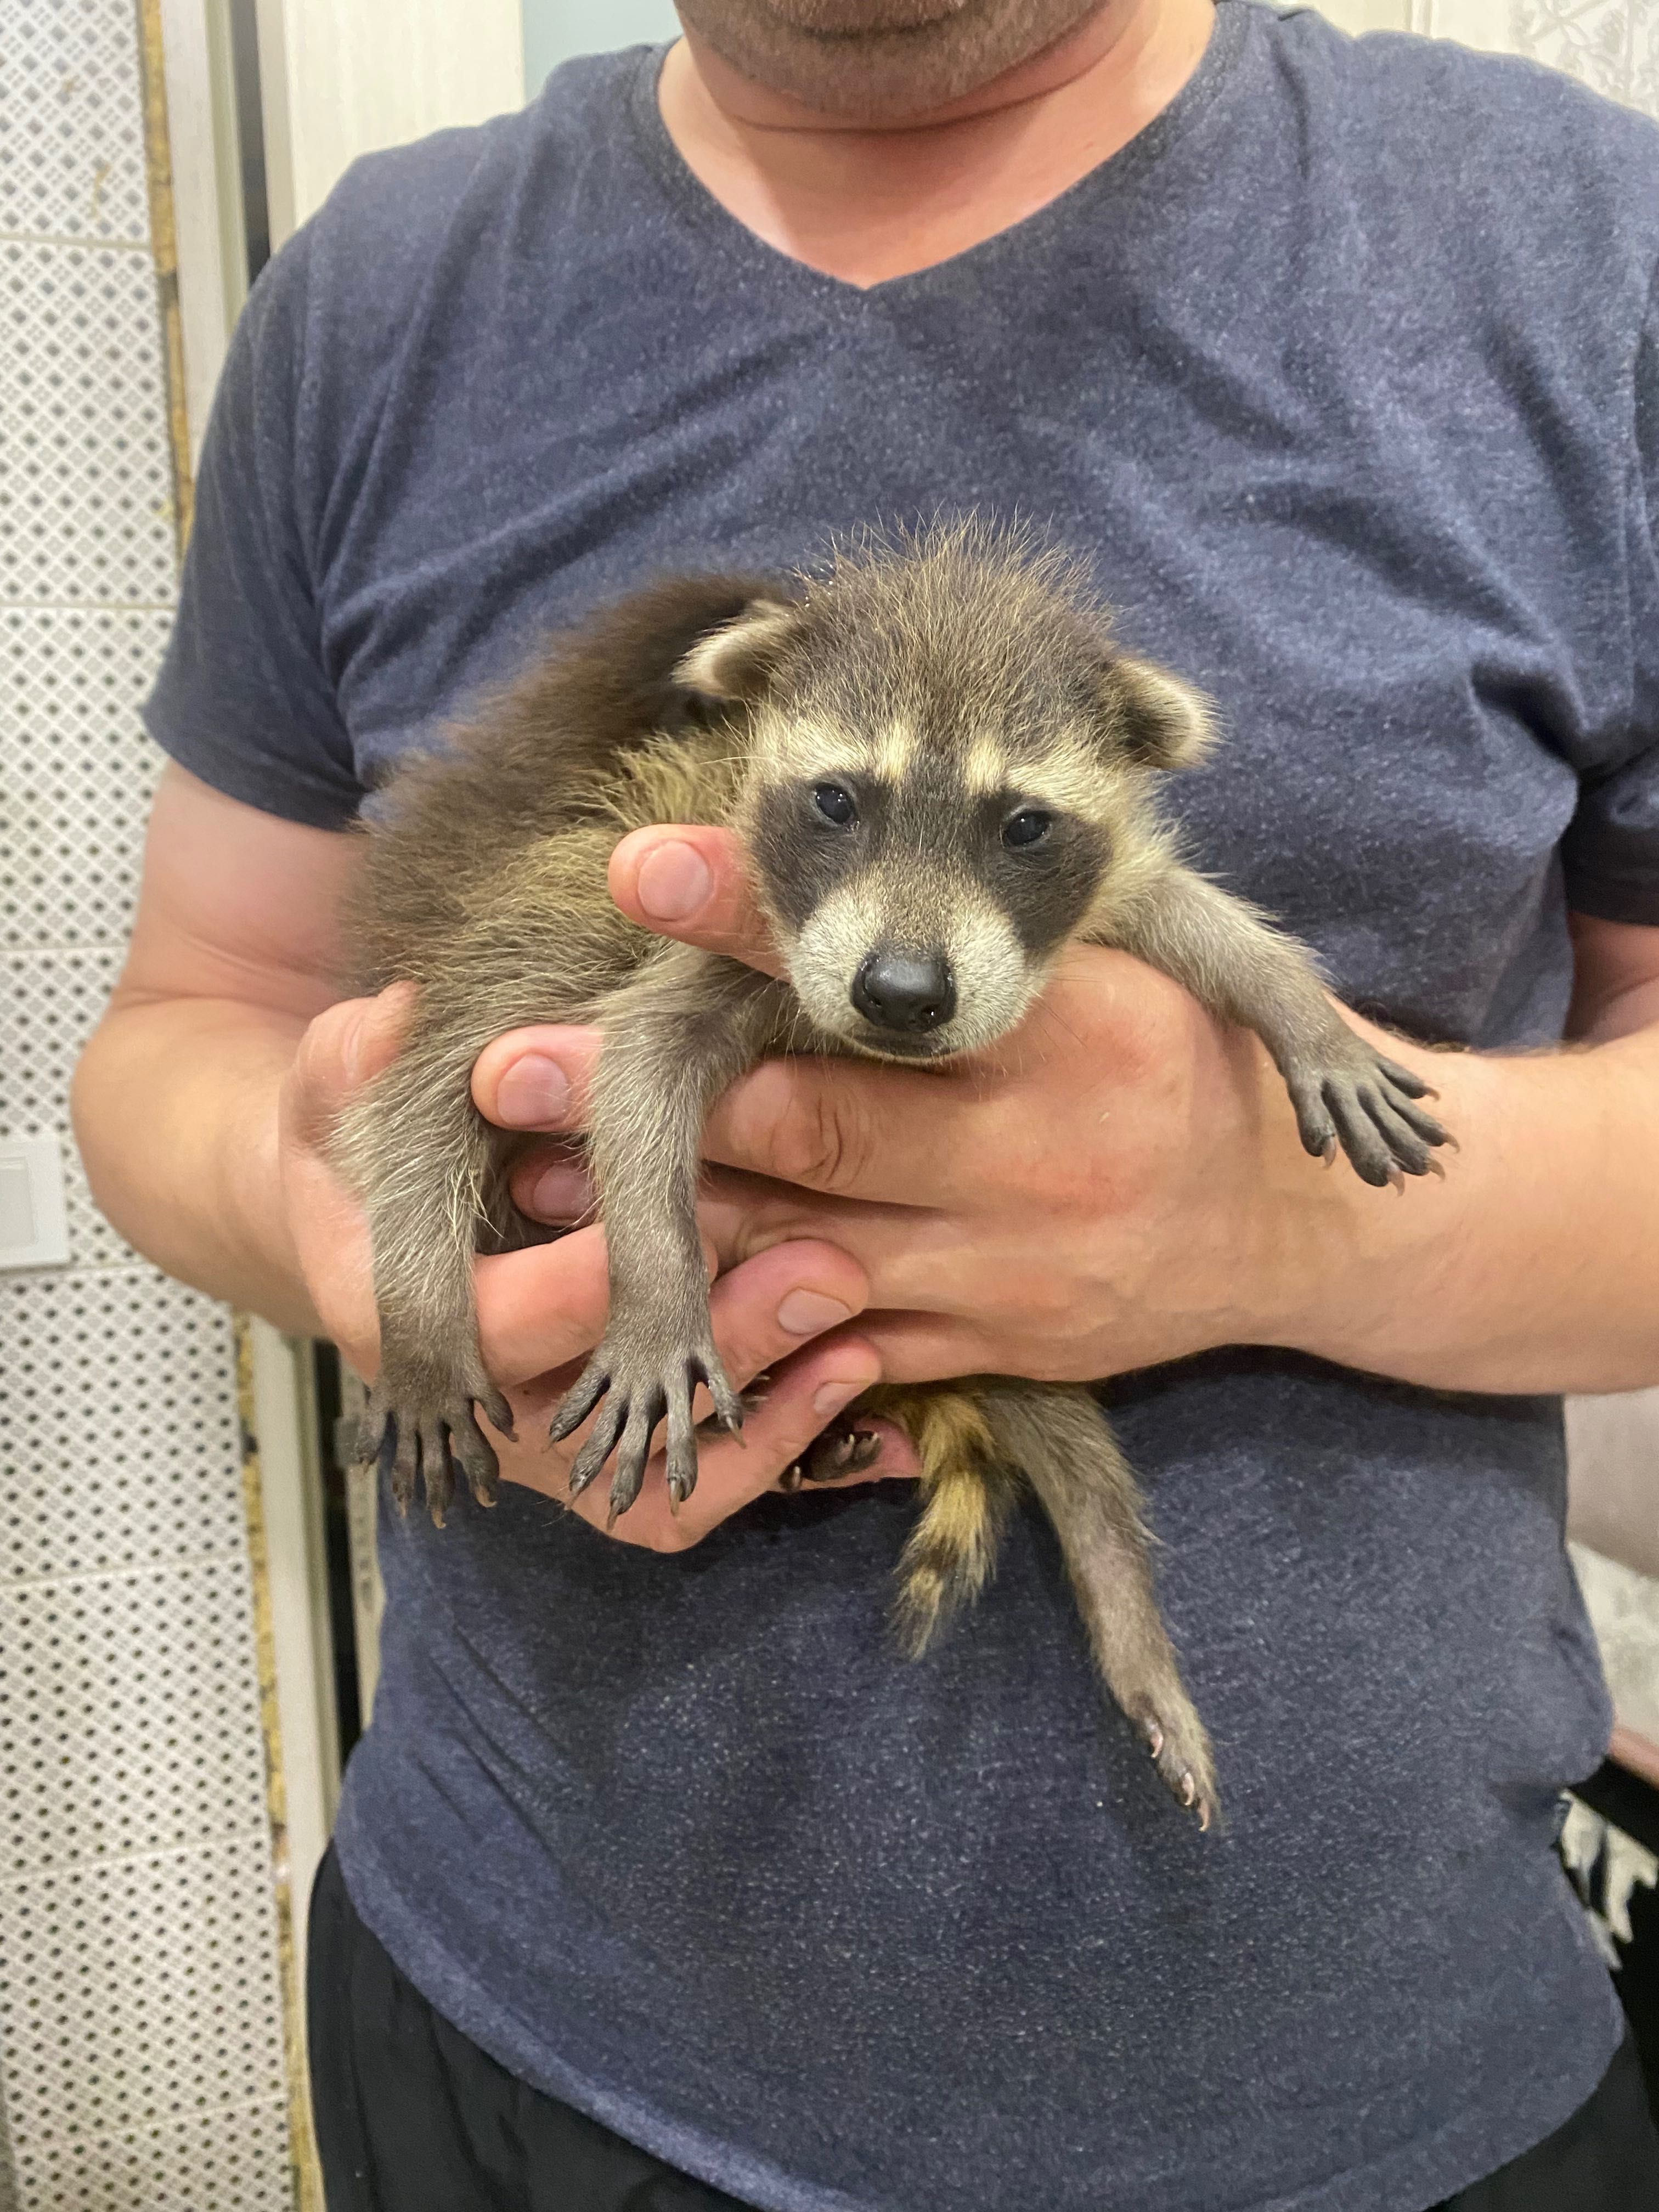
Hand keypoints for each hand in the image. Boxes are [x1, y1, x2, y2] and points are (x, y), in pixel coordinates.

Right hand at [277, 985, 918, 1549]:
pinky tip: (869, 1404)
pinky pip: (692, 1495)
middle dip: (712, 1347)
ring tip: (862, 1346)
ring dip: (763, 1419)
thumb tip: (392, 1013)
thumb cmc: (359, 1132)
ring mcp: (546, 1439)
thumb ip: (359, 1051)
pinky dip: (779, 1457)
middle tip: (824, 1274)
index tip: (660, 1243)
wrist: (360, 1221)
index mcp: (388, 1313)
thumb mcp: (339, 1077)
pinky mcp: (609, 1449)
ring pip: (653, 1485)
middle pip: (594, 1414)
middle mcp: (470, 1402)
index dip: (574, 1294)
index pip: (487, 1325)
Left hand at [477, 826, 1460, 1387]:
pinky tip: (648, 1292)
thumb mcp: (1121, 965)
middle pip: (814, 1132)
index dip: (756, 921)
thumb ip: (993, 920)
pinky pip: (845, 1348)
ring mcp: (1006, 1276)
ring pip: (804, 1253)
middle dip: (654, 1102)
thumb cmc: (1182, 1062)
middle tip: (516, 1063)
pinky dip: (745, 1321)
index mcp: (1074, 1040)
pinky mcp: (988, 1353)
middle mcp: (1035, 1165)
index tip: (639, 865)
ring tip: (535, 1183)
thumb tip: (842, 830)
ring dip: (668, 1223)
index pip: (890, 975)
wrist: (1291, 1231)